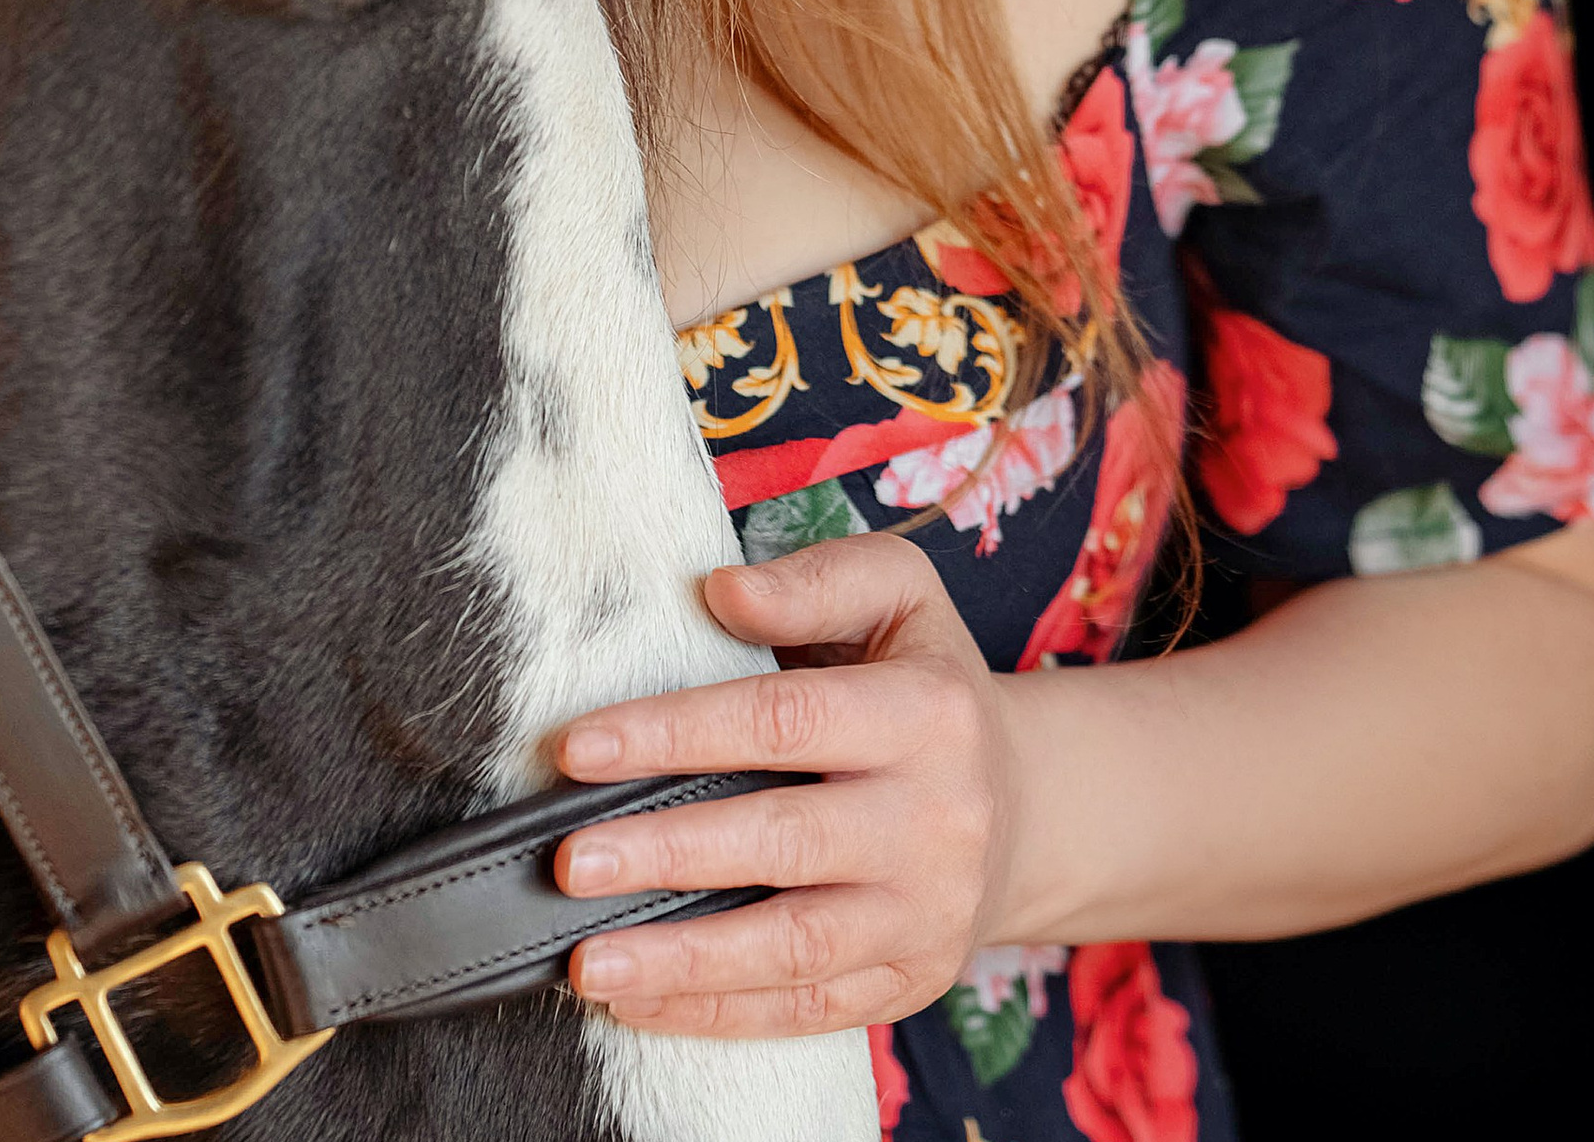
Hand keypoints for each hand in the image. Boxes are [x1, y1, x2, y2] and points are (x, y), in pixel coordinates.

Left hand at [552, 532, 1019, 1036]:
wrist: (1023, 801)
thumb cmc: (926, 680)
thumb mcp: (898, 594)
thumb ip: (813, 582)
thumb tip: (720, 591)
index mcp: (929, 710)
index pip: (784, 719)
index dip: (676, 733)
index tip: (578, 747)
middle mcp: (939, 817)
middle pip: (786, 840)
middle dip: (668, 854)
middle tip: (570, 860)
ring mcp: (929, 912)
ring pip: (795, 947)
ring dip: (682, 959)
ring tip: (589, 957)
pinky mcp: (912, 979)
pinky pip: (807, 1006)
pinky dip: (717, 1012)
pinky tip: (639, 999)